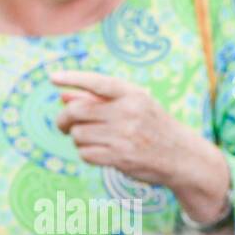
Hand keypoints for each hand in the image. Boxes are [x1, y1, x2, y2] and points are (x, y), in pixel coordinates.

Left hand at [51, 70, 231, 224]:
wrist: (180, 156)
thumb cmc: (151, 127)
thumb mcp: (132, 107)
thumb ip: (98, 101)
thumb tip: (63, 97)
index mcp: (133, 95)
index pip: (98, 82)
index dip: (74, 78)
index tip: (53, 78)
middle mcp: (129, 112)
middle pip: (76, 111)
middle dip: (63, 120)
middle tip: (63, 126)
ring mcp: (124, 135)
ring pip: (78, 134)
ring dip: (78, 139)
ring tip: (94, 140)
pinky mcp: (119, 157)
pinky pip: (84, 153)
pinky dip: (86, 154)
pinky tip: (99, 153)